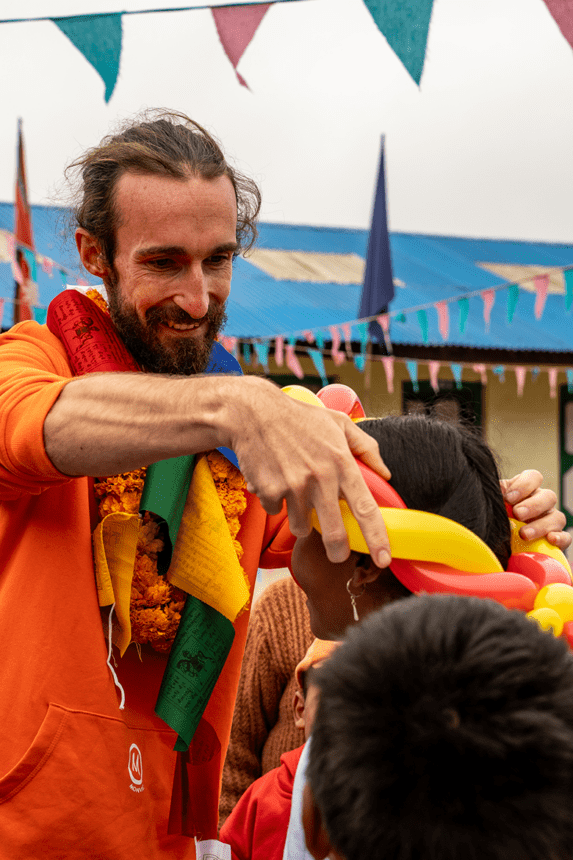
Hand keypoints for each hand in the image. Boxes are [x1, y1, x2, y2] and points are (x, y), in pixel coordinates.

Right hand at [229, 379, 391, 566]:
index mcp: (342, 463)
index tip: (384, 558)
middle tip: (337, 553)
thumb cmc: (300, 418)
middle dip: (337, 551)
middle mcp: (321, 478)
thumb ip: (366, 447)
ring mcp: (294, 487)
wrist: (253, 413)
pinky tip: (274, 480)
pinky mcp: (270, 492)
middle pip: (335, 534)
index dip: (377, 538)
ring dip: (300, 519)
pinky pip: (277, 512)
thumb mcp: (339, 423)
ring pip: (302, 527)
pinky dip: (276, 502)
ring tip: (296, 493)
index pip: (366, 509)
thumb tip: (385, 473)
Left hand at [501, 470, 569, 549]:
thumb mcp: (493, 503)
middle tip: (517, 514)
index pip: (534, 477)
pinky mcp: (556, 539)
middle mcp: (541, 502)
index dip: (524, 485)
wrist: (498, 540)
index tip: (509, 498)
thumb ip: (495, 496)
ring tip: (524, 534)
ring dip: (541, 525)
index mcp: (526, 490)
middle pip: (548, 496)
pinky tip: (549, 540)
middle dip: (533, 506)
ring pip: (557, 517)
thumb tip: (497, 492)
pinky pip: (565, 537)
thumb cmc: (495, 516)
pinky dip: (560, 538)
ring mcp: (550, 520)